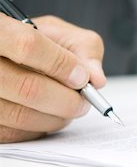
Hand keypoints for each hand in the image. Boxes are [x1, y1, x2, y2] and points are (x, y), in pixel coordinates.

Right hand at [0, 14, 105, 142]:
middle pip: (28, 88)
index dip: (62, 65)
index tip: (82, 78)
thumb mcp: (59, 33)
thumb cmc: (35, 41)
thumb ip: (84, 48)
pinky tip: (48, 116)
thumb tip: (97, 80)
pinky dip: (39, 129)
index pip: (28, 46)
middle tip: (83, 102)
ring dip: (57, 117)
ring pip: (21, 115)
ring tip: (70, 109)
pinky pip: (14, 132)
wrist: (7, 54)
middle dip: (67, 100)